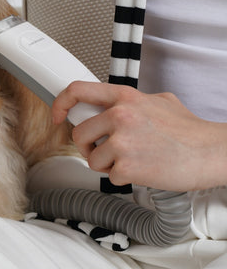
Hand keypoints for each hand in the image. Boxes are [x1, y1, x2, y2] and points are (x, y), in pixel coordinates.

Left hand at [52, 81, 226, 191]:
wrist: (210, 153)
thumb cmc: (189, 131)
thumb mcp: (160, 101)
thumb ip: (132, 101)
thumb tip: (113, 105)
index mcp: (125, 97)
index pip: (77, 90)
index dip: (60, 103)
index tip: (58, 115)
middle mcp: (119, 115)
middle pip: (78, 133)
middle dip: (87, 146)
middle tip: (105, 151)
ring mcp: (121, 141)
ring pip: (91, 158)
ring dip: (107, 164)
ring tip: (132, 160)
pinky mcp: (126, 166)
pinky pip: (109, 176)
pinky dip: (123, 178)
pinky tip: (142, 170)